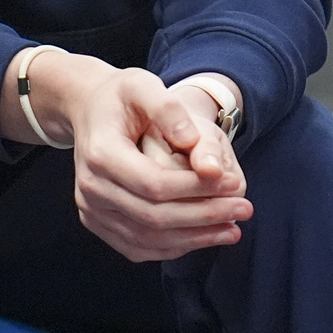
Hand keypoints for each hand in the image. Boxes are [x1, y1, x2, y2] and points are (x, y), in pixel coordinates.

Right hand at [1, 52, 249, 262]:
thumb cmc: (120, 96)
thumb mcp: (142, 85)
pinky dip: (173, 247)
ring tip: (232, 229)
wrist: (89, 110)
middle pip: (153, 217)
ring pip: (146, 239)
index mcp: (101, 153)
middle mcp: (91, 188)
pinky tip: (203, 237)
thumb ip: (168, 109)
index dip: (197, 188)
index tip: (234, 183)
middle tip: (244, 209)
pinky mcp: (97, 222)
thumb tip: (195, 145)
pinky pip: (136, 247)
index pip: (154, 183)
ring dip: (194, 239)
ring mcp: (91, 209)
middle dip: (204, 216)